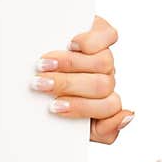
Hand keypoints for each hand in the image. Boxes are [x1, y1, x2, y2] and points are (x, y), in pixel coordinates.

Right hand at [31, 14, 132, 144]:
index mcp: (100, 107)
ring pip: (103, 63)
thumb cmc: (47, 96)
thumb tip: (128, 116)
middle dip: (67, 85)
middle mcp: (106, 83)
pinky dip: (90, 40)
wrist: (33, 56)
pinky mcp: (102, 31)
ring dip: (70, 64)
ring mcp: (106, 58)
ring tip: (44, 64)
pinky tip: (71, 44)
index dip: (82, 109)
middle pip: (101, 87)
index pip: (108, 114)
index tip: (54, 107)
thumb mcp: (62, 119)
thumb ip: (95, 130)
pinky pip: (109, 36)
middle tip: (40, 83)